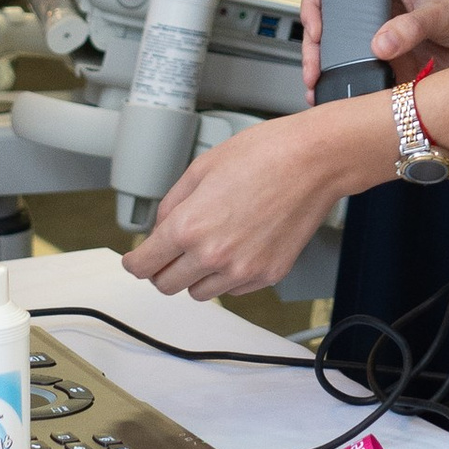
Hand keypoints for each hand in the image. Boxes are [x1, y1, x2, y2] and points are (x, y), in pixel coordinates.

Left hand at [123, 108, 360, 303]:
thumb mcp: (201, 168)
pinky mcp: (268, 275)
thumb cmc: (264, 154)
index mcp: (189, 226)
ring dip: (194, 276)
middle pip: (166, 286)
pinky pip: (233, 290)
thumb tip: (160, 228)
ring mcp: (242, 270)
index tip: (136, 260)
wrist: (313, 161)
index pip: (143, 265)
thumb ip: (172, 204)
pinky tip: (235, 248)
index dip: (134, 262)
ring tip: (208, 247)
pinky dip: (226, 277)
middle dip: (161, 270)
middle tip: (168, 254)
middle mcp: (213, 256)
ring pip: (199, 293)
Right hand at [297, 0, 448, 94]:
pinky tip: (356, 107)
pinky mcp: (406, 72)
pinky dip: (364, 97)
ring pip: (352, 62)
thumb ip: (413, 26)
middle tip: (315, 75)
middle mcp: (384, 16)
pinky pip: (378, 85)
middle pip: (335, 31)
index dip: (317, 8)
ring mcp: (394, 45)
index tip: (315, 31)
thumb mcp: (448, 10)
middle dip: (318, 53)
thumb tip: (379, 44)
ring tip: (326, 96)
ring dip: (337, 79)